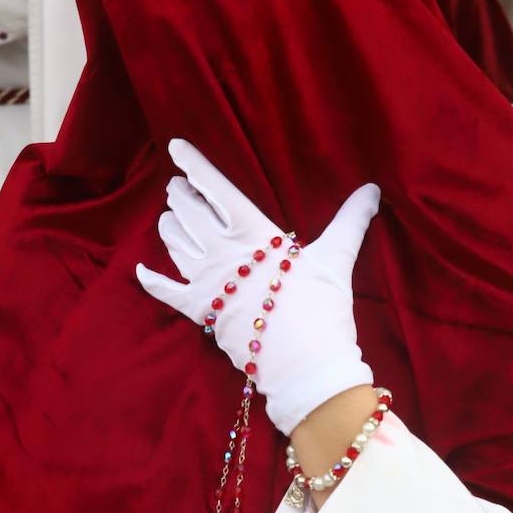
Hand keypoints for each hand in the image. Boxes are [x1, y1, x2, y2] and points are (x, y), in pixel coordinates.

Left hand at [137, 140, 377, 435]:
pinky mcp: (200, 313)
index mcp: (253, 233)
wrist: (306, 366)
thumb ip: (350, 220)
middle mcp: (222, 253)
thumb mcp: (337, 258)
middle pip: (189, 213)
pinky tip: (139, 269)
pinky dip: (150, 280)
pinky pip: (165, 292)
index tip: (175, 146)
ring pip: (175, 244)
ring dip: (169, 226)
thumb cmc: (323, 309)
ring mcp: (207, 284)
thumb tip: (372, 189)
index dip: (194, 165)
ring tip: (169, 216)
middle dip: (180, 196)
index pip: (216, 189)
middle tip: (177, 188)